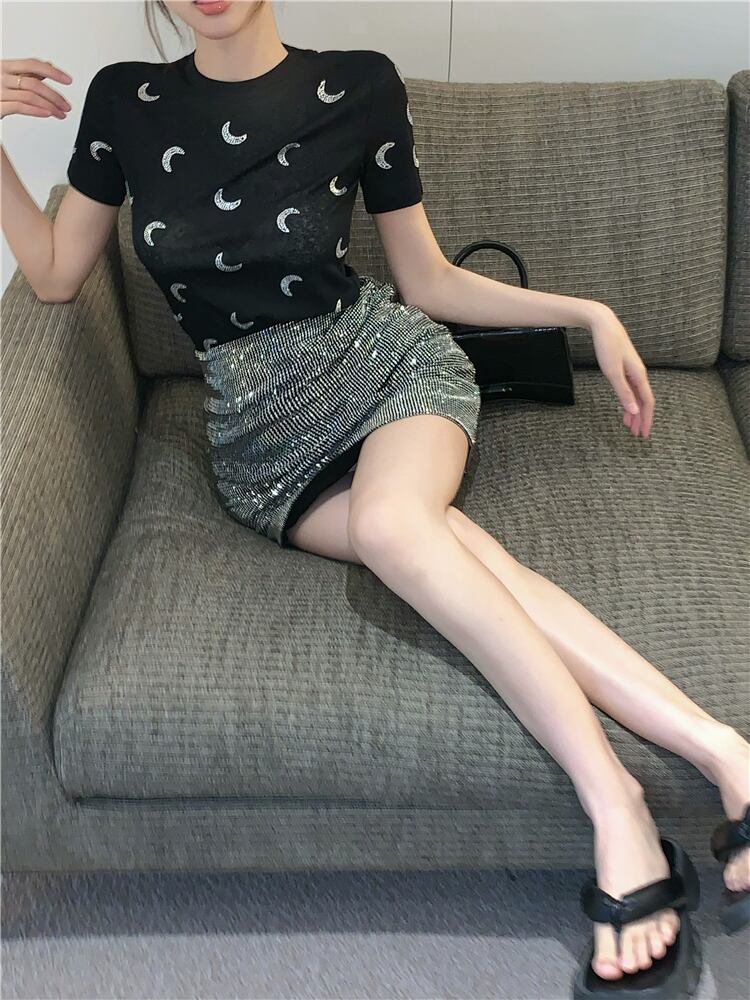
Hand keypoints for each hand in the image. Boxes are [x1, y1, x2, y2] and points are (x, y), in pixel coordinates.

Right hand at [1, 58, 71, 119]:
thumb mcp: (8, 78)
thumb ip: (27, 72)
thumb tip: (48, 65)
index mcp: (3, 66)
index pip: (32, 64)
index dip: (52, 71)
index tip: (67, 80)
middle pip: (34, 82)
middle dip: (55, 95)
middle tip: (66, 105)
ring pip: (30, 96)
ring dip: (50, 106)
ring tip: (60, 113)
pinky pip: (19, 107)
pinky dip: (37, 110)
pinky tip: (48, 113)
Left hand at [588, 303, 654, 437]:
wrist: (603, 324)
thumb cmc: (608, 346)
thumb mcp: (613, 372)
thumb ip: (623, 393)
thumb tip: (634, 410)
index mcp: (639, 376)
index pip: (647, 403)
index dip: (646, 419)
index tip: (644, 433)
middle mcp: (639, 374)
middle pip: (643, 401)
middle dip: (641, 419)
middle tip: (637, 434)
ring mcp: (633, 371)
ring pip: (637, 396)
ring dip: (634, 411)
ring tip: (629, 425)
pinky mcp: (625, 368)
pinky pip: (631, 389)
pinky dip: (629, 400)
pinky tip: (625, 406)